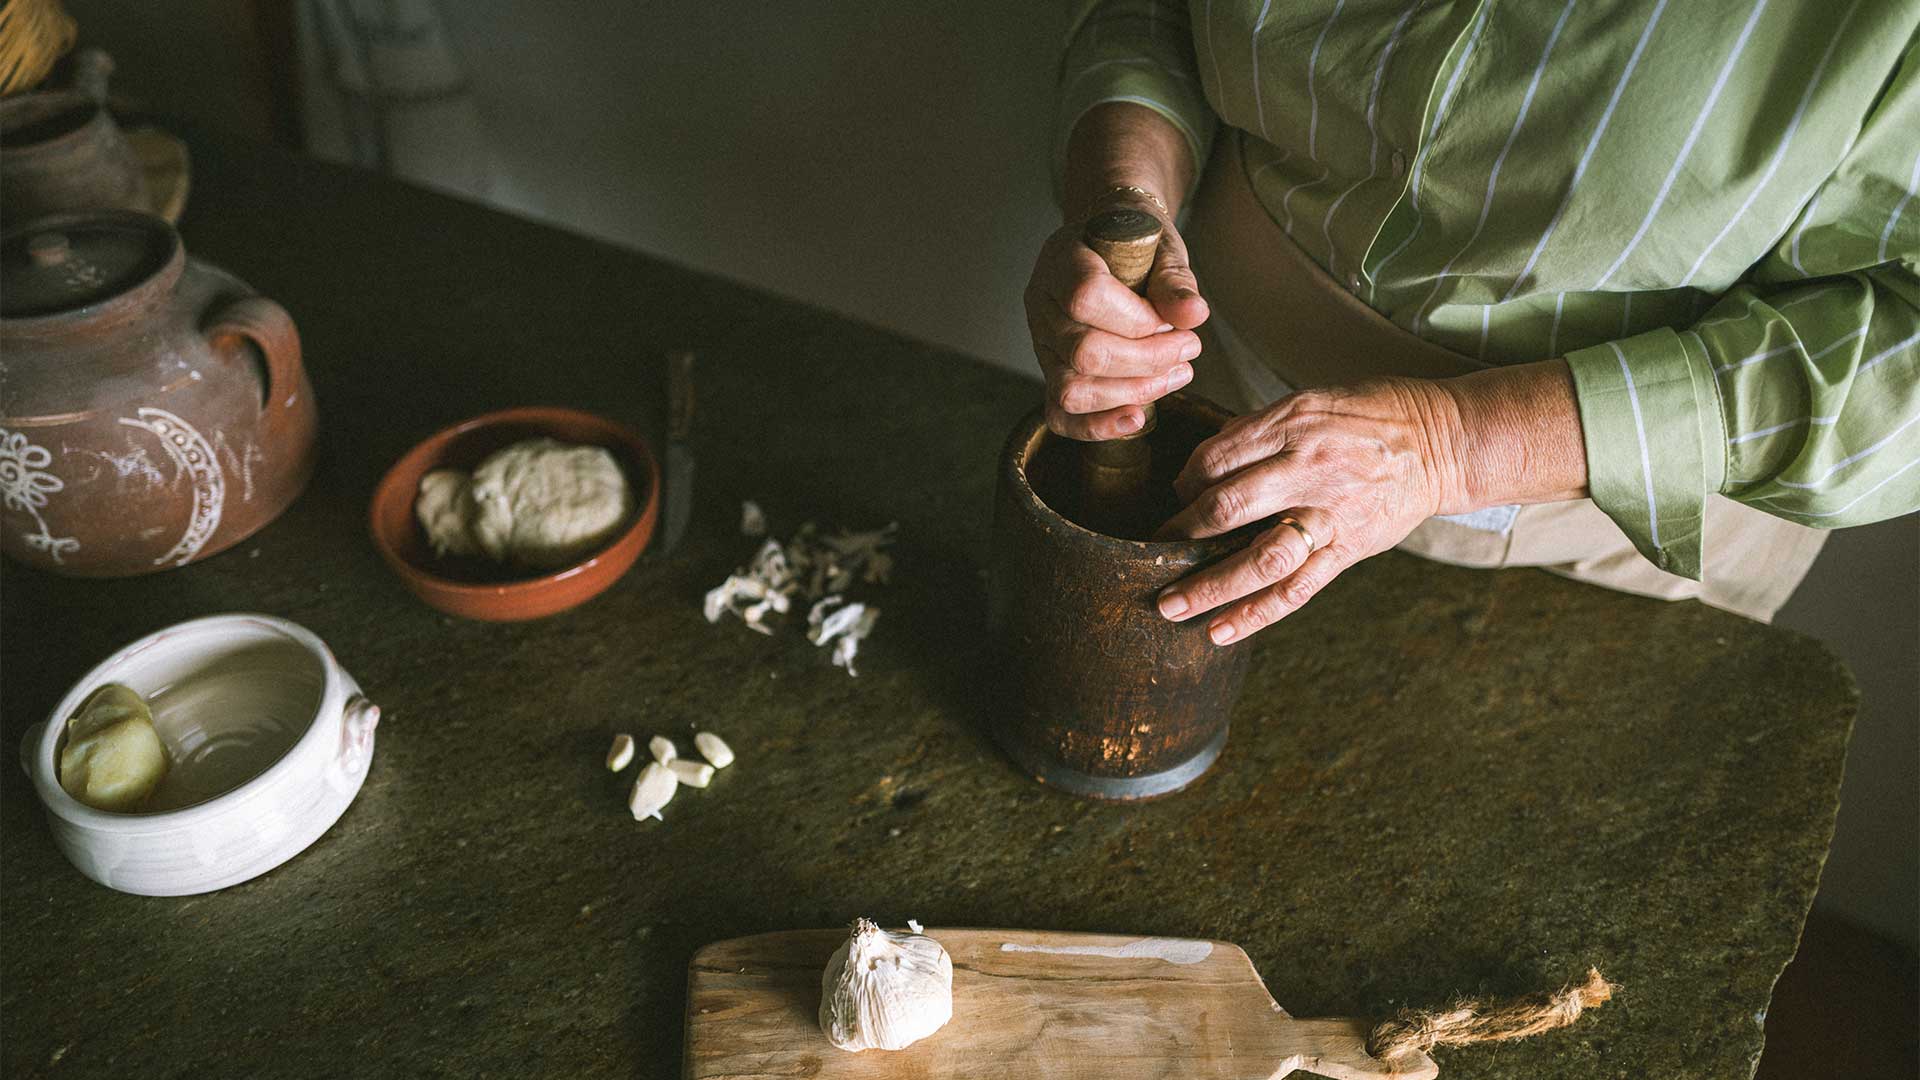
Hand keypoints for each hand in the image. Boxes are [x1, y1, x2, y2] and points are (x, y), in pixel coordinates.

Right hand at [1024, 197, 1210, 440]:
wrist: (1108, 243)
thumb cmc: (1132, 244)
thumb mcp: (1158, 247)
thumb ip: (1174, 281)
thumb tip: (1193, 315)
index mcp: (1061, 262)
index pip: (1085, 297)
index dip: (1135, 318)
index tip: (1169, 319)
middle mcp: (1042, 306)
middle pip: (1083, 352)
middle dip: (1146, 360)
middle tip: (1187, 349)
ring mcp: (1041, 344)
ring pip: (1072, 389)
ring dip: (1132, 392)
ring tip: (1174, 376)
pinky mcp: (1051, 373)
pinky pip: (1060, 415)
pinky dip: (1099, 426)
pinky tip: (1137, 418)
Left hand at [1153, 378, 1468, 642]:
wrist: (1442, 441)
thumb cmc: (1369, 416)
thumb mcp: (1310, 401)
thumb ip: (1258, 431)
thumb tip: (1204, 463)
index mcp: (1291, 426)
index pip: (1215, 458)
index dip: (1184, 480)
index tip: (1177, 495)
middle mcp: (1307, 470)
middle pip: (1227, 507)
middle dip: (1182, 533)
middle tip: (1153, 551)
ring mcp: (1329, 515)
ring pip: (1260, 558)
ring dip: (1210, 586)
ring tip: (1171, 607)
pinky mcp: (1348, 548)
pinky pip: (1298, 588)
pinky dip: (1257, 613)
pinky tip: (1220, 630)